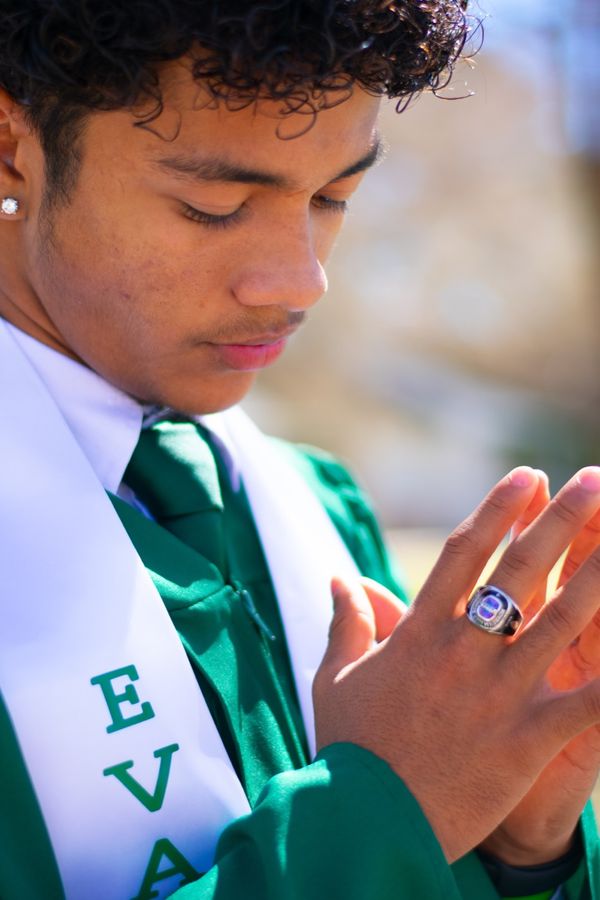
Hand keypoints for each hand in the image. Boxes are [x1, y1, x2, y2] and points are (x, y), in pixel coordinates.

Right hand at [313, 466, 599, 861]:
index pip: (466, 552)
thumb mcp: (336, 677)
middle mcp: (465, 650)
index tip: (525, 477)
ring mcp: (499, 692)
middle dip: (561, 520)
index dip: (499, 509)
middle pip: (522, 570)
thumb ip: (345, 621)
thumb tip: (337, 577)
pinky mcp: (526, 738)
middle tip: (594, 481)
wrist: (369, 822)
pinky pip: (586, 703)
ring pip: (561, 620)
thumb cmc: (351, 747)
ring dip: (599, 576)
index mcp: (422, 631)